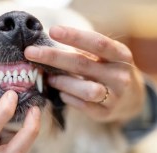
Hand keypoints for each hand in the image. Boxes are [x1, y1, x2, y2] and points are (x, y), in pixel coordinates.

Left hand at [25, 25, 144, 123]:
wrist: (130, 99)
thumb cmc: (109, 71)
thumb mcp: (105, 57)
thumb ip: (84, 52)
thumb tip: (48, 48)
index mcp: (121, 55)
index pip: (97, 43)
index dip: (74, 36)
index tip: (52, 31)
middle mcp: (120, 75)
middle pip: (82, 64)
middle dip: (53, 57)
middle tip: (30, 53)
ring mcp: (114, 96)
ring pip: (84, 89)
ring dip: (61, 82)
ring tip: (49, 78)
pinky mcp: (104, 113)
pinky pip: (81, 105)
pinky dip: (67, 97)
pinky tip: (62, 93)